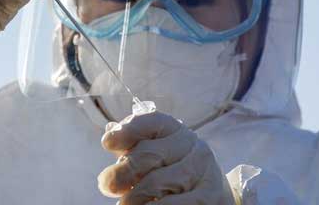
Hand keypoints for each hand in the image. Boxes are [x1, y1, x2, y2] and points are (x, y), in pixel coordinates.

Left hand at [98, 111, 236, 204]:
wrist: (211, 195)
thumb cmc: (172, 172)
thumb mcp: (154, 153)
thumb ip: (133, 145)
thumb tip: (110, 132)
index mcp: (176, 130)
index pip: (151, 121)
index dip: (126, 130)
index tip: (108, 142)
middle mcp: (193, 146)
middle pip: (148, 155)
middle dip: (121, 172)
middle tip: (107, 186)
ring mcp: (203, 171)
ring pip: (155, 183)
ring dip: (133, 197)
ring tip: (125, 204)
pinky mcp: (209, 197)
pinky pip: (171, 204)